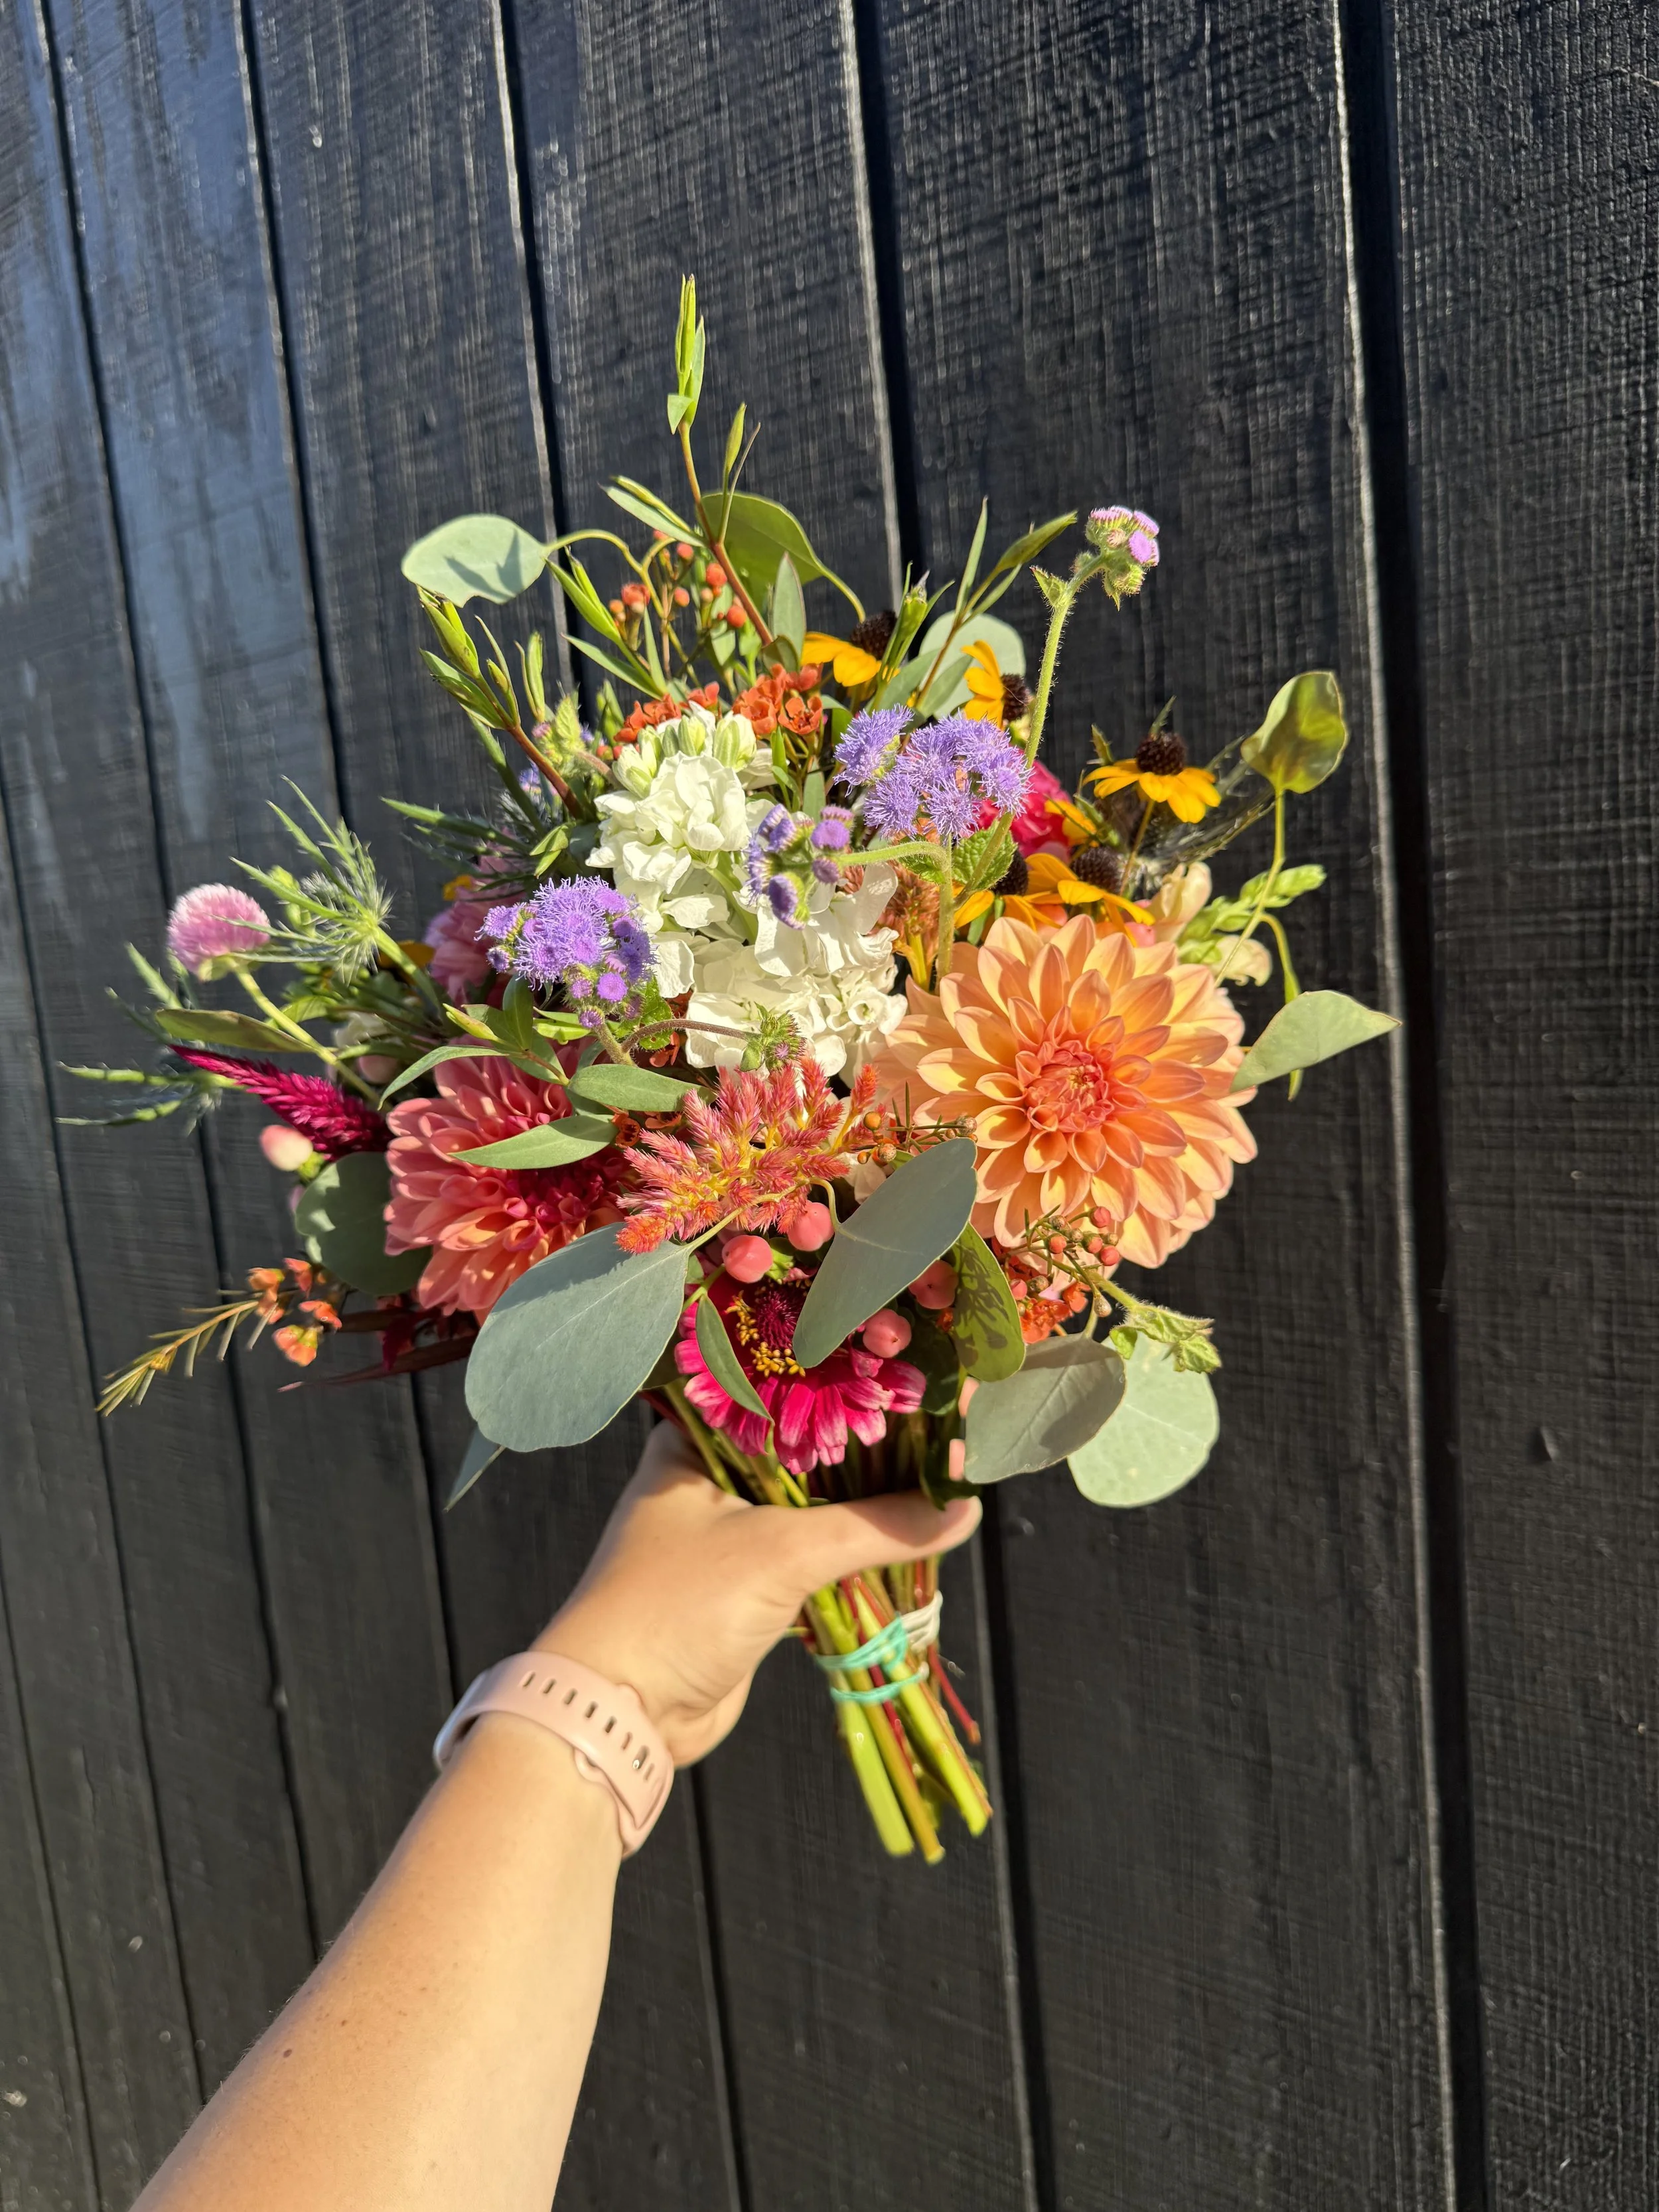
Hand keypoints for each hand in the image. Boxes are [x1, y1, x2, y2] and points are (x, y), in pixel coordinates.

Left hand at [535, 1422, 980, 1764]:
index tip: (917, 1372)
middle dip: (872, 1445)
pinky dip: (855, 1548)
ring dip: (868, 1500)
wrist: (619, 1712)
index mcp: (695, 1442)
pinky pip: (814, 1553)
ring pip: (814, 1504)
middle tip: (945, 1419)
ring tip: (943, 1469)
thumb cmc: (678, 1606)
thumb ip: (876, 1525)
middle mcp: (708, 1477)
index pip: (785, 1389)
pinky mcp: (746, 1587)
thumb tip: (963, 1504)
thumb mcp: (782, 1552)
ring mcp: (727, 1534)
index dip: (851, 1383)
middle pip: (807, 1449)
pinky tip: (908, 1531)